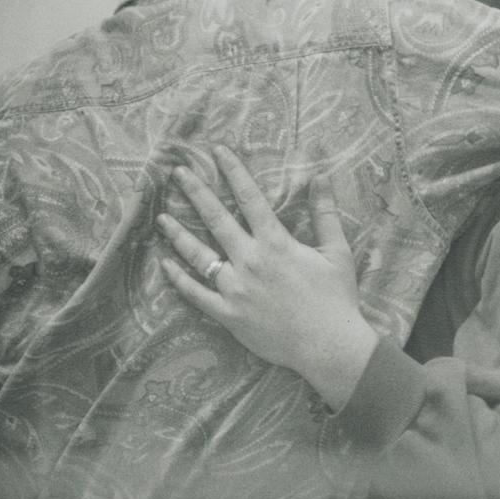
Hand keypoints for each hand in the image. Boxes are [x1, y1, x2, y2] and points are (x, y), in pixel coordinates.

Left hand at [157, 146, 377, 410]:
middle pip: (216, 219)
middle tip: (179, 172)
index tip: (218, 151)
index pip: (249, 197)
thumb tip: (320, 176)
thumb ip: (325, 212)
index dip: (233, 171)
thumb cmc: (337, 299)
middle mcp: (250, 261)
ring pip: (199, 255)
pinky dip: (179, 279)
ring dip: (179, 234)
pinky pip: (196, 294)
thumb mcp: (337, 251)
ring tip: (162, 217)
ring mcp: (236, 289)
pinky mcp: (228, 315)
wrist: (329, 347)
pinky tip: (165, 264)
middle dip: (197, 192)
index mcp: (276, 242)